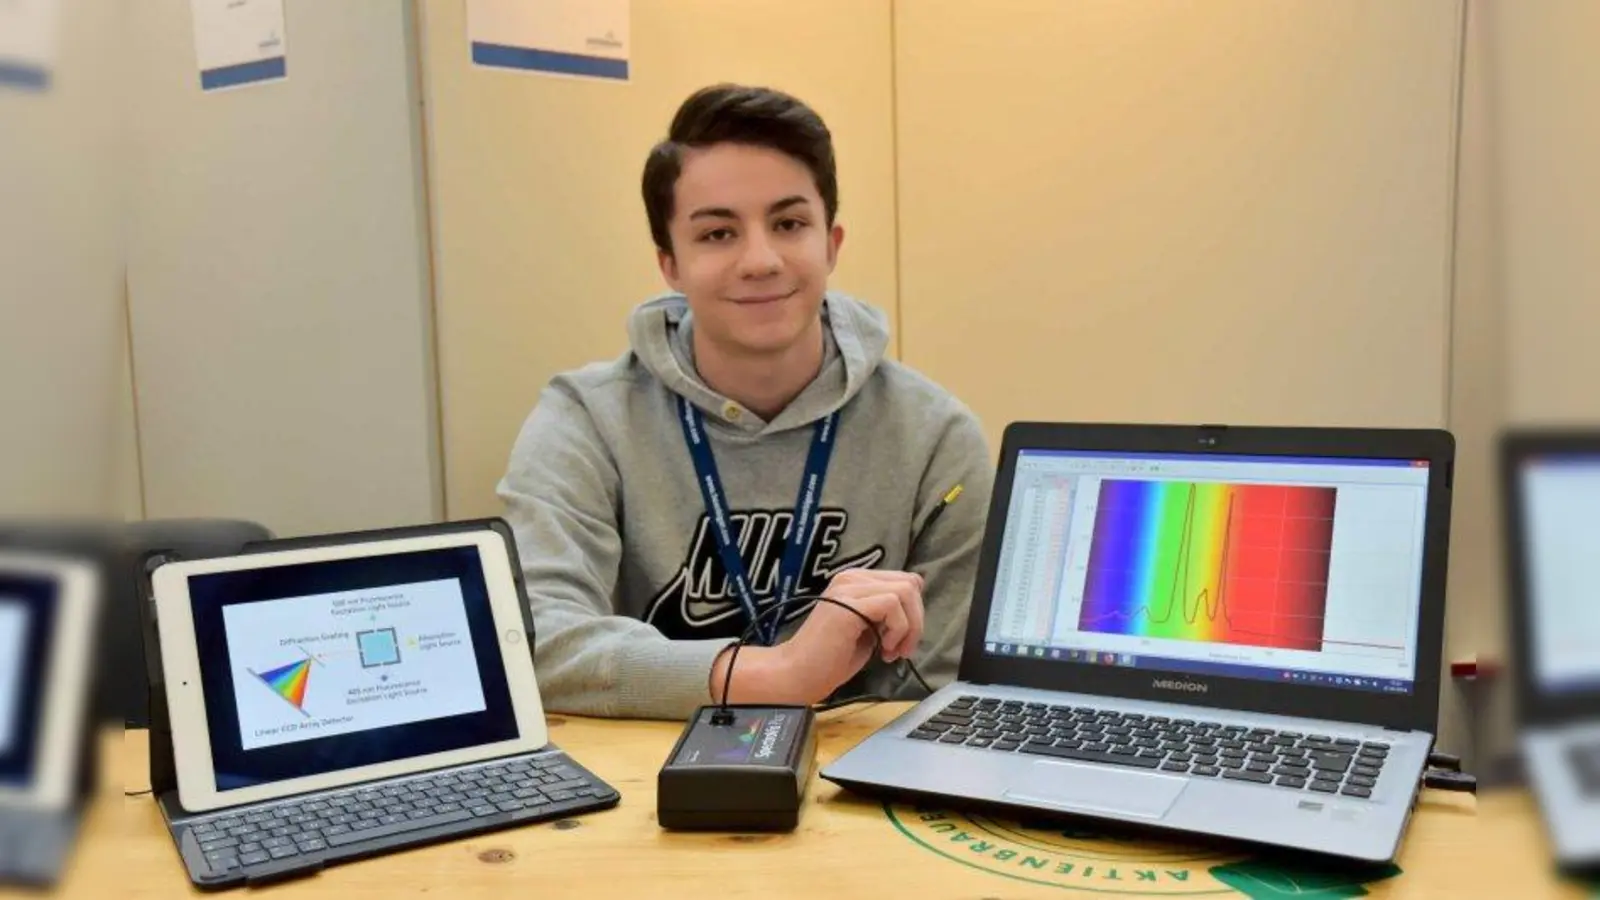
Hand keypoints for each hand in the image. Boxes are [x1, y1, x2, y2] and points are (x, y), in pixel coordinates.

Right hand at [710, 569, 925, 705]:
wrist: (797, 674)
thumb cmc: (830, 659)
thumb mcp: (869, 631)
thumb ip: (888, 615)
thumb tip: (914, 607)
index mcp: (855, 582)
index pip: (904, 580)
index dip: (913, 611)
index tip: (901, 640)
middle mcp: (851, 577)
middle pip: (909, 583)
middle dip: (916, 620)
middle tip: (901, 650)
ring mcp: (847, 587)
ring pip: (905, 591)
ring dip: (908, 627)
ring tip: (891, 651)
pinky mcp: (847, 602)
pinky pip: (892, 604)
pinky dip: (898, 630)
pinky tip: (884, 649)